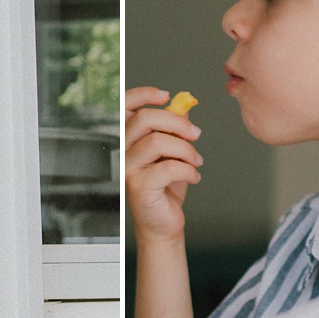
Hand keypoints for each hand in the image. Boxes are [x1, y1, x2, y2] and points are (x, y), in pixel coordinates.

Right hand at [125, 87, 202, 244]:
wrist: (163, 223)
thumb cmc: (166, 188)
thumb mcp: (173, 152)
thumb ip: (174, 130)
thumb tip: (184, 107)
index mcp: (128, 139)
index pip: (124, 106)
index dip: (143, 94)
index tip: (165, 95)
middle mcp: (122, 151)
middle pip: (145, 119)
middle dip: (177, 123)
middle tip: (195, 134)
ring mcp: (127, 168)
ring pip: (157, 141)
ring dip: (186, 150)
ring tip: (196, 161)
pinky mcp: (138, 186)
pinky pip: (168, 167)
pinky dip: (188, 170)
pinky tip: (193, 177)